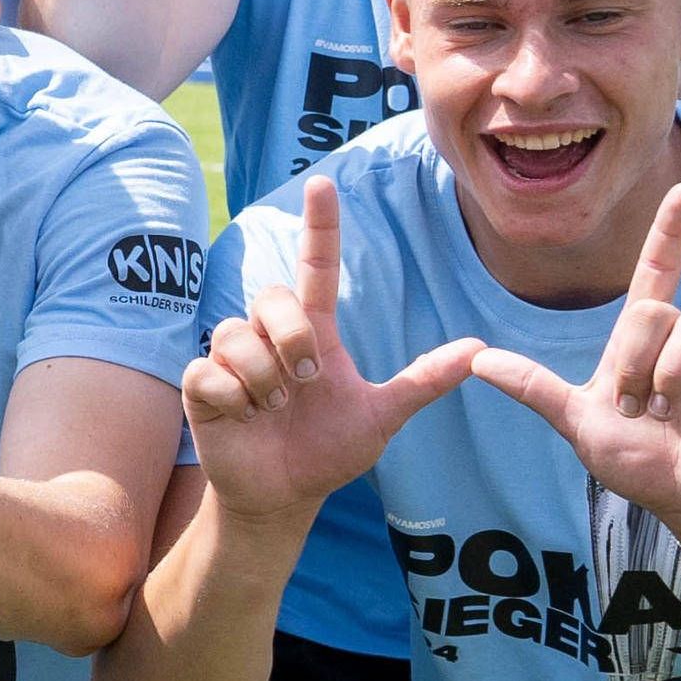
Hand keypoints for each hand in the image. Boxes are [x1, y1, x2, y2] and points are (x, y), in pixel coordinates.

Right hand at [182, 179, 480, 522]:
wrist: (283, 495)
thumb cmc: (328, 450)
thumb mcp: (382, 416)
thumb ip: (422, 381)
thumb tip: (480, 349)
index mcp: (313, 334)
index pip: (314, 266)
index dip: (320, 226)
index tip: (322, 185)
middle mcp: (269, 336)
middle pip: (272, 297)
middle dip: (292, 339)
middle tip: (305, 382)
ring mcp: (232, 358)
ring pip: (238, 336)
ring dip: (264, 380)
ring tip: (272, 409)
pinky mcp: (201, 384)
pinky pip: (211, 372)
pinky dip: (235, 398)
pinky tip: (242, 417)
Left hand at [462, 185, 680, 549]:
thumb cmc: (637, 461)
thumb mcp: (577, 422)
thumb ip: (533, 388)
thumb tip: (474, 360)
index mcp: (640, 340)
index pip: (655, 271)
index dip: (669, 232)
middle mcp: (678, 336)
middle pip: (651, 309)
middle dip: (635, 361)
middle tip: (637, 407)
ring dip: (668, 372)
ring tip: (667, 411)